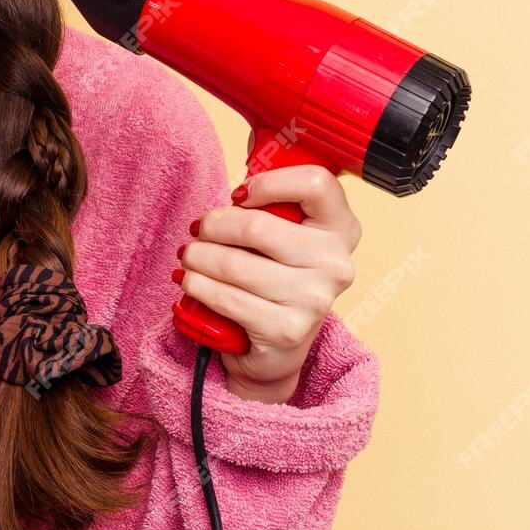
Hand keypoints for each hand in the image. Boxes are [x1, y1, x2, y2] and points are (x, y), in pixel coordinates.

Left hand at [175, 165, 360, 402]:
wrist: (276, 347)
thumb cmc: (273, 277)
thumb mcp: (283, 235)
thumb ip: (272, 205)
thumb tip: (236, 187)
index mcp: (341, 229)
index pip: (317, 183)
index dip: (269, 182)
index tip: (240, 195)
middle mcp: (335, 264)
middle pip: (256, 226)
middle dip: (213, 226)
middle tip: (197, 231)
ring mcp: (314, 300)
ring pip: (233, 264)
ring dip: (197, 257)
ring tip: (188, 257)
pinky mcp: (286, 330)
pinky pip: (225, 298)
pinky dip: (197, 286)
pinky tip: (191, 281)